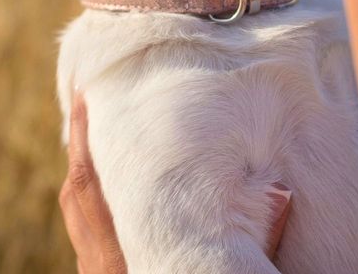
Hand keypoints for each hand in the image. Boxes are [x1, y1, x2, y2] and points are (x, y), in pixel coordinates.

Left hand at [60, 93, 293, 272]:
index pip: (89, 187)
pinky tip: (118, 199)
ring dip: (88, 179)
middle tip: (91, 109)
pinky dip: (96, 208)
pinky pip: (89, 236)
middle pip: (75, 197)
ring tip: (102, 145)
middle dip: (80, 150)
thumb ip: (255, 240)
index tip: (88, 99)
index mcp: (119, 254)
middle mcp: (100, 263)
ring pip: (79, 218)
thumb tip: (282, 197)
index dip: (85, 141)